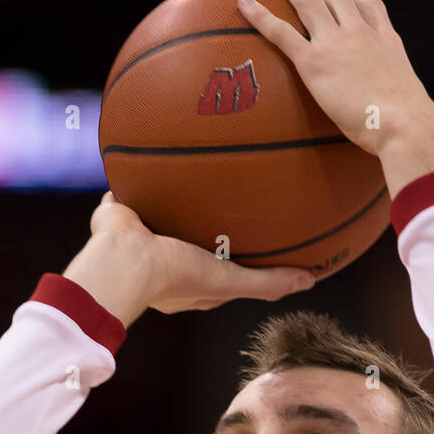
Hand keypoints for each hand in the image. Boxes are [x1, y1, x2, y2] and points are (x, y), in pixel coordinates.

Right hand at [66, 192, 314, 325]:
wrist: (126, 257)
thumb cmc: (176, 276)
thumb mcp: (230, 280)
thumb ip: (268, 282)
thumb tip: (310, 280)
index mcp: (188, 280)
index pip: (220, 268)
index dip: (237, 256)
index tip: (254, 240)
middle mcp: (166, 258)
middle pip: (194, 236)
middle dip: (209, 221)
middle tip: (230, 197)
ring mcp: (143, 235)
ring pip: (166, 211)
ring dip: (179, 195)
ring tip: (199, 168)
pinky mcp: (123, 212)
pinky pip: (137, 188)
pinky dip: (146, 174)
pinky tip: (160, 150)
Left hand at [237, 0, 433, 157]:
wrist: (404, 124)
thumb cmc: (408, 125)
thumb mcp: (407, 97)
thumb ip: (394, 95)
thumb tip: (390, 117)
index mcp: (385, 40)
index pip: (369, 4)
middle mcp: (361, 32)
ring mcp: (337, 43)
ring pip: (308, 1)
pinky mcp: (315, 63)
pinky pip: (283, 33)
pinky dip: (261, 16)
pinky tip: (245, 3)